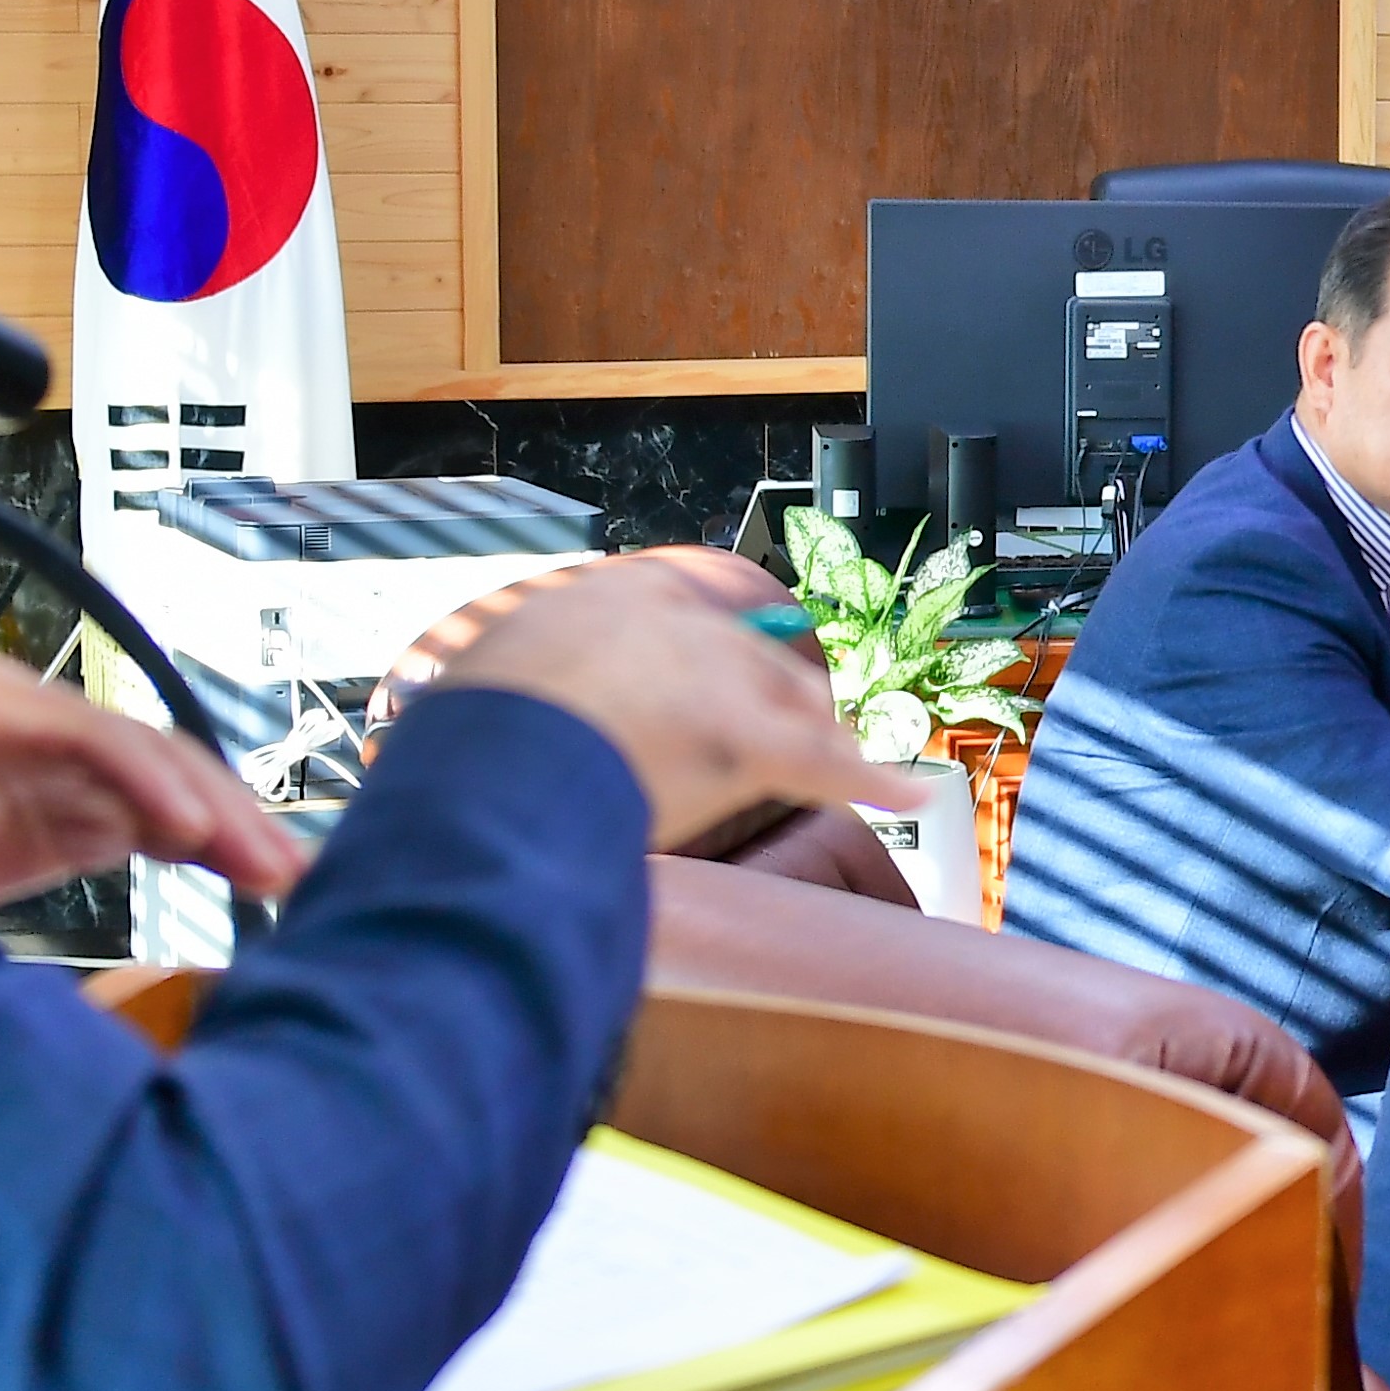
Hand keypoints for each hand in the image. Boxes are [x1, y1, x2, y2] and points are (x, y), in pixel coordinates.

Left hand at [0, 617, 308, 910]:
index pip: (85, 730)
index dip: (146, 775)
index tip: (193, 827)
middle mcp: (23, 731)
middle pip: (143, 757)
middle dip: (215, 807)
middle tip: (276, 866)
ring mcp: (47, 778)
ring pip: (159, 792)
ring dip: (226, 830)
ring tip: (287, 878)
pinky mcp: (57, 824)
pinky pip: (145, 828)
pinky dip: (200, 851)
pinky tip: (250, 879)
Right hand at [420, 553, 894, 848]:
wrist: (498, 748)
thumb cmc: (475, 730)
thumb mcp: (480, 687)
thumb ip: (509, 695)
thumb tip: (488, 730)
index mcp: (614, 599)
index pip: (679, 622)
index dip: (696, 662)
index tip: (694, 682)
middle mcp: (681, 625)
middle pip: (751, 659)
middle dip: (772, 692)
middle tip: (786, 720)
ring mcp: (721, 678)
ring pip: (792, 704)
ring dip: (820, 732)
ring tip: (847, 755)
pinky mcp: (750, 741)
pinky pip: (830, 764)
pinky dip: (876, 779)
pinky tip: (914, 791)